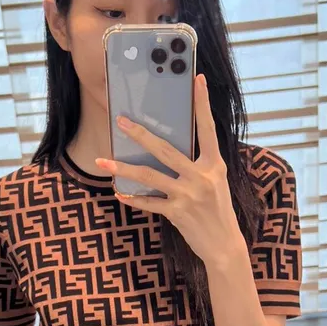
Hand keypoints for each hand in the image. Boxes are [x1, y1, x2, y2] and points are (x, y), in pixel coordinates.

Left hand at [95, 73, 243, 272]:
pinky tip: (119, 193)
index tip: (197, 79)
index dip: (202, 104)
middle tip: (121, 120)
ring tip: (102, 161)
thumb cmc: (218, 211)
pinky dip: (132, 198)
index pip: (207, 129)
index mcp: (214, 164)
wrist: (224, 245)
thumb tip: (171, 151)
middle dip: (140, 134)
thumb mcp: (215, 183)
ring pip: (148, 176)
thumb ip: (198, 166)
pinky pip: (148, 202)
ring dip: (122, 168)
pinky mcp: (177, 212)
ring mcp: (187, 195)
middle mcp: (201, 176)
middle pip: (165, 149)